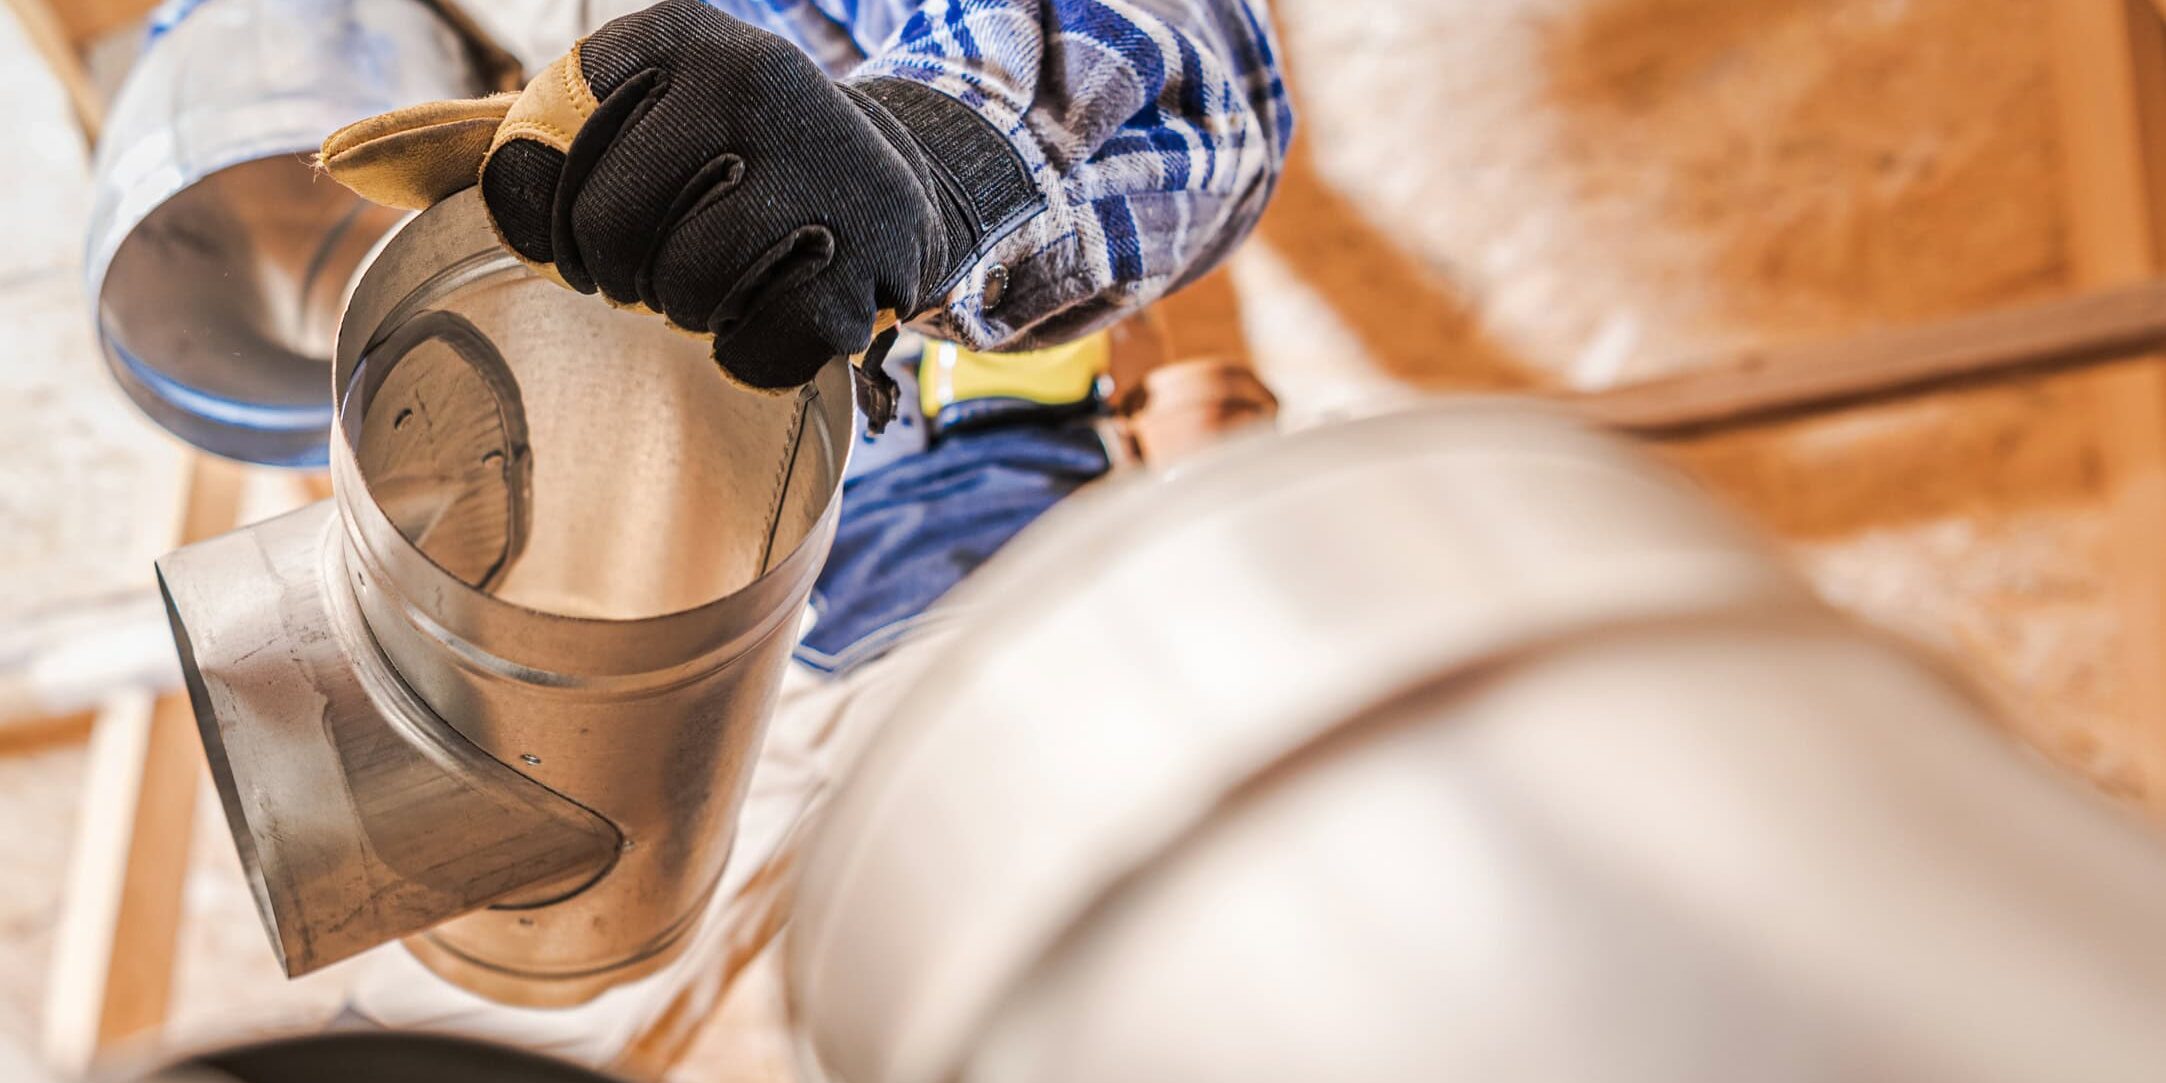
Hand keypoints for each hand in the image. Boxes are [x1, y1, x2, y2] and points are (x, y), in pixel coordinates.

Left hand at [324, 0, 1018, 390]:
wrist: (891, 174)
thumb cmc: (721, 152)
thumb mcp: (620, 113)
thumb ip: (493, 139)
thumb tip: (341, 160)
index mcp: (675, 36)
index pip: (541, 153)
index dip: (550, 219)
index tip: (590, 225)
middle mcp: (756, 83)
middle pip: (614, 232)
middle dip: (623, 272)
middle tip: (655, 267)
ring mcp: (826, 172)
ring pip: (688, 292)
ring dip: (690, 311)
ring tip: (716, 281)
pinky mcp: (874, 261)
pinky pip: (761, 349)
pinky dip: (752, 355)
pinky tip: (772, 311)